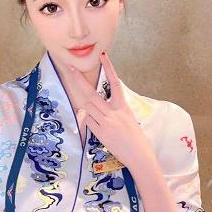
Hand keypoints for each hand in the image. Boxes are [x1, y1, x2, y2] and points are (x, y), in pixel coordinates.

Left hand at [67, 51, 156, 171]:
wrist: (139, 155)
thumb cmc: (136, 138)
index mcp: (123, 106)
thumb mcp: (128, 119)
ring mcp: (106, 122)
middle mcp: (114, 112)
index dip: (109, 68)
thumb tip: (100, 106)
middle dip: (79, 80)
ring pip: (87, 107)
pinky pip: (88, 121)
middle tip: (71, 69)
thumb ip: (115, 110)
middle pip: (92, 94)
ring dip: (80, 102)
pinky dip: (84, 118)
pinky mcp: (101, 133)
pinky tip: (83, 116)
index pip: (115, 83)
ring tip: (75, 93)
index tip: (103, 56)